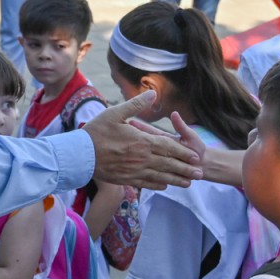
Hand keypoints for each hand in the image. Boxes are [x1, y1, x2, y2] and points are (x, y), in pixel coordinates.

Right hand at [83, 90, 201, 189]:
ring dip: (177, 180)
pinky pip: (146, 183)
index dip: (183, 152)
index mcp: (142, 142)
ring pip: (161, 177)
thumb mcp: (115, 113)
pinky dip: (158, 184)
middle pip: (169, 164)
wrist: (78, 156)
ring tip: (189, 183)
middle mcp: (141, 159)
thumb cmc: (96, 132)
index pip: (169, 147)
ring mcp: (134, 171)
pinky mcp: (126, 179)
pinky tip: (165, 185)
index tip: (196, 156)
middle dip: (186, 169)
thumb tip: (153, 93)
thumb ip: (136, 105)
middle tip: (200, 173)